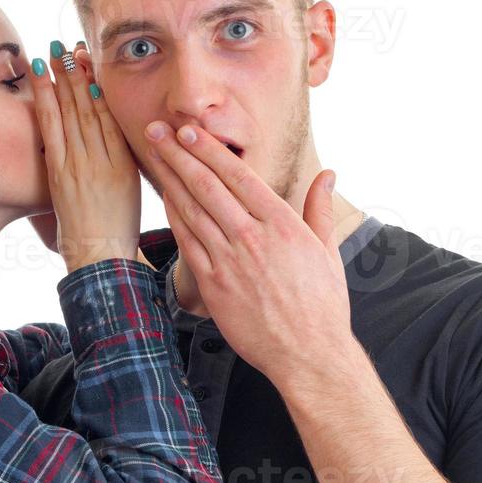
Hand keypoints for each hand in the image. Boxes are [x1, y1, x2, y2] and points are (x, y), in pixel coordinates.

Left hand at [28, 42, 140, 272]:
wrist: (101, 258)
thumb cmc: (118, 230)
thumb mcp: (131, 190)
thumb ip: (123, 159)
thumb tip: (111, 134)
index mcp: (125, 162)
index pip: (110, 113)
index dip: (99, 83)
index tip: (92, 59)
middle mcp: (104, 159)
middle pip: (90, 107)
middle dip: (79, 73)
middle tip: (70, 45)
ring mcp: (80, 166)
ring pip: (71, 113)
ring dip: (62, 80)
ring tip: (53, 53)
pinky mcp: (60, 175)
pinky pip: (53, 131)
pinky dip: (48, 103)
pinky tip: (43, 83)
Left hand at [143, 120, 355, 382]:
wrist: (308, 354)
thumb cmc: (322, 305)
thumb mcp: (327, 250)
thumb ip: (319, 208)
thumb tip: (328, 175)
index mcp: (281, 224)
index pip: (238, 176)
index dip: (209, 150)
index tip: (189, 131)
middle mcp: (252, 237)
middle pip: (208, 185)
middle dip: (179, 153)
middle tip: (157, 129)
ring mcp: (229, 261)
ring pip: (192, 209)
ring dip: (170, 177)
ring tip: (153, 153)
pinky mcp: (213, 285)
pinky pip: (188, 242)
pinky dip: (173, 216)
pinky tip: (163, 197)